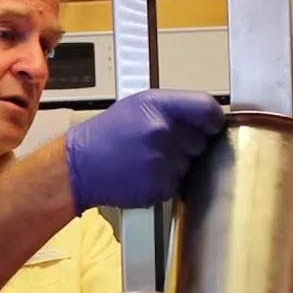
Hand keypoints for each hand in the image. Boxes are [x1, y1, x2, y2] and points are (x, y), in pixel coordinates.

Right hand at [65, 89, 225, 214]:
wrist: (80, 165)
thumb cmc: (108, 134)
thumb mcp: (139, 105)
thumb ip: (175, 109)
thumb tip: (208, 119)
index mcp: (160, 105)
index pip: (208, 110)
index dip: (213, 121)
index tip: (210, 127)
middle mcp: (163, 132)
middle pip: (201, 142)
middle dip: (188, 145)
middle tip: (161, 144)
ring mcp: (162, 162)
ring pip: (189, 166)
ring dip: (175, 166)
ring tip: (147, 160)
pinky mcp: (159, 187)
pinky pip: (176, 185)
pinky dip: (164, 183)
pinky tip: (143, 174)